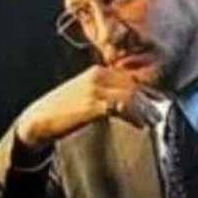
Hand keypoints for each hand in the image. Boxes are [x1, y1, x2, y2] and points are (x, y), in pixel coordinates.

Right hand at [16, 65, 159, 145]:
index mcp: (98, 72)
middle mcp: (98, 75)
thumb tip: (128, 103)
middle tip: (160, 114)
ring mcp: (95, 89)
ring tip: (153, 122)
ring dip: (146, 110)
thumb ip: (106, 94)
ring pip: (132, 95)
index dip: (148, 90)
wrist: (38, 120)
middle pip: (135, 85)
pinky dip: (136, 116)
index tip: (160, 101)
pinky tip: (140, 125)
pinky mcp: (93, 104)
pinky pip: (123, 106)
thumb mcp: (86, 95)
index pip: (131, 77)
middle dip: (151, 100)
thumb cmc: (63, 110)